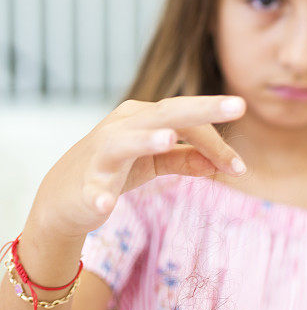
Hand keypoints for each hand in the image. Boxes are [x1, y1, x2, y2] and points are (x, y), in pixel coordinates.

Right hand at [30, 95, 246, 238]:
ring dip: (144, 140)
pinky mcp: (84, 186)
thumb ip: (186, 157)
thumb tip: (224, 163)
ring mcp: (100, 155)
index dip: (217, 143)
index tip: (240, 168)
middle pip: (165, 113)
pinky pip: (92, 191)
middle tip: (239, 105)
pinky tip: (105, 205)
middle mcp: (122, 127)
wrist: (62, 199)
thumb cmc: (114, 171)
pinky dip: (98, 196)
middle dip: (202, 109)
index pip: (188, 123)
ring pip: (124, 142)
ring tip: (166, 140)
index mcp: (142, 117)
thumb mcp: (154, 162)